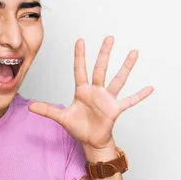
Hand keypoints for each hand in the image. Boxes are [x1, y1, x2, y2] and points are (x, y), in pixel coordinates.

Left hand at [28, 36, 153, 150]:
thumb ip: (47, 110)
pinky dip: (139, 95)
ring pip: (118, 80)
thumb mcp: (61, 118)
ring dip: (126, 67)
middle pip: (100, 69)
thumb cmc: (78, 127)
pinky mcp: (115, 109)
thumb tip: (30, 106)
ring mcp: (107, 99)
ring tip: (134, 53)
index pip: (80, 70)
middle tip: (109, 38)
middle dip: (104, 53)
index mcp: (82, 91)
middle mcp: (96, 91)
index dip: (79, 56)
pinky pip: (129, 101)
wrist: (91, 141)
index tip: (80, 41)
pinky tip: (150, 88)